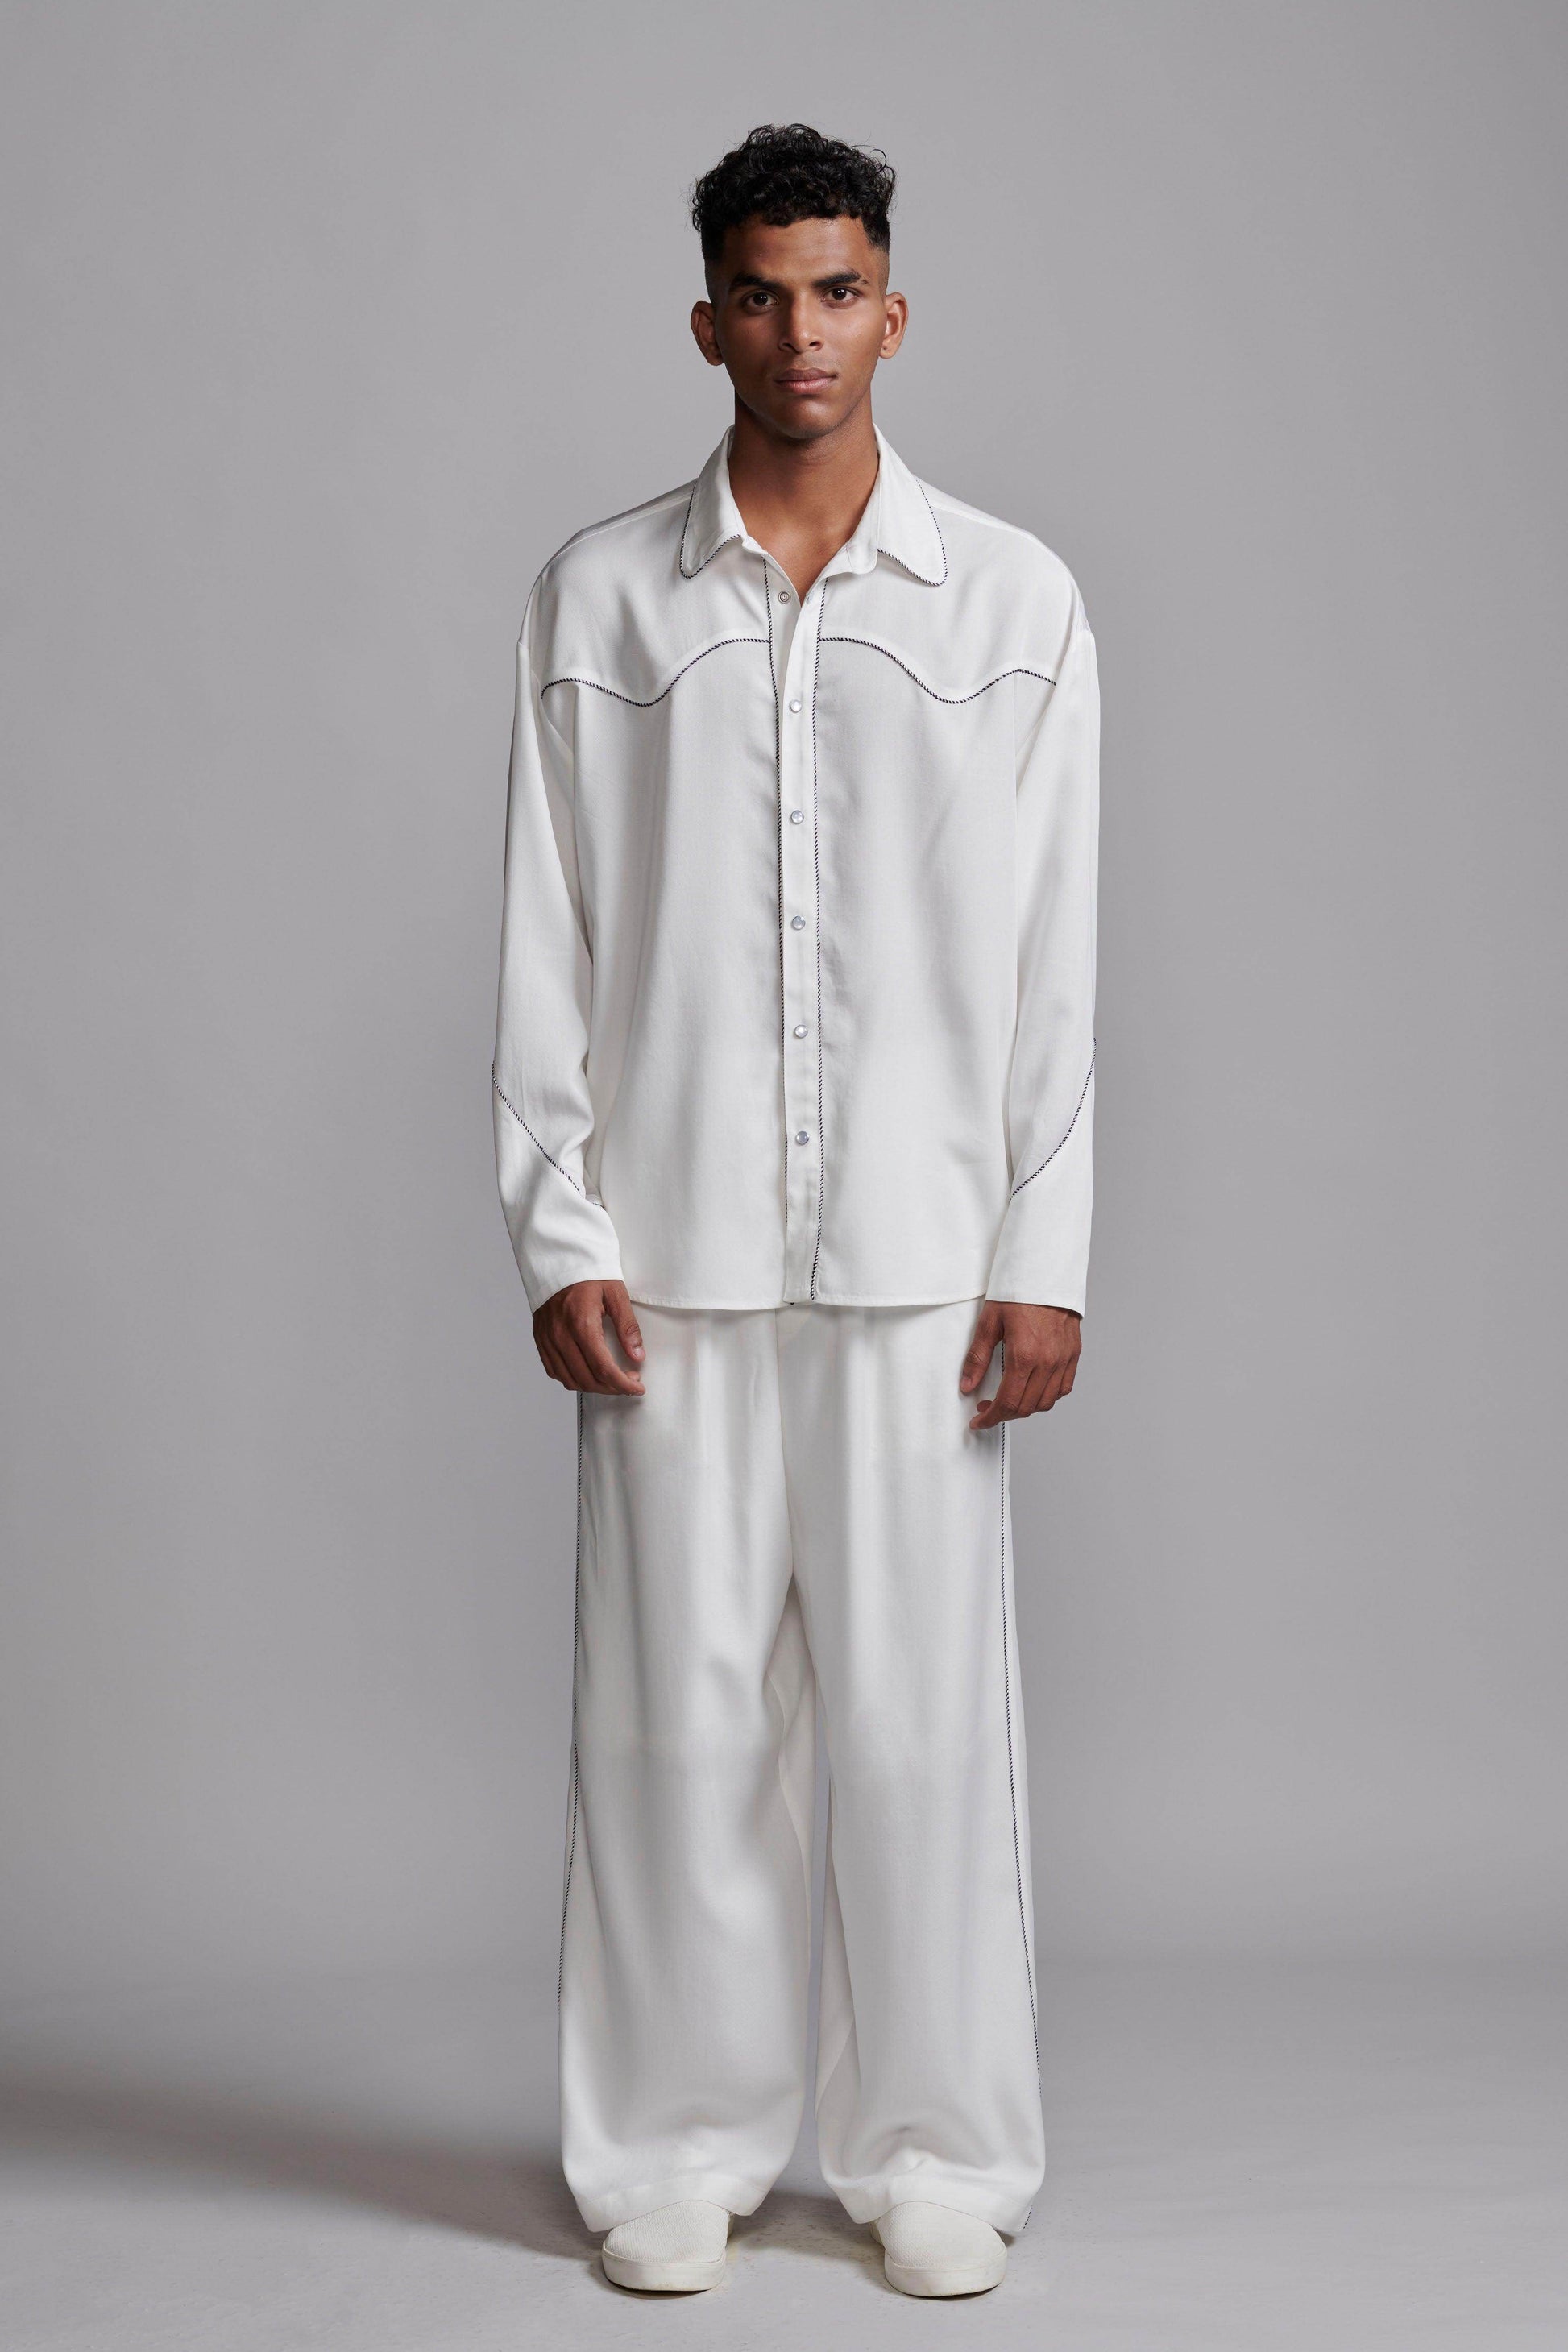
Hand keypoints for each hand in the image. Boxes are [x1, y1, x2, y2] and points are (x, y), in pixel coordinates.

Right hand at [533, 1279, 645, 1395]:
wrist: (559, 1260)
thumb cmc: (588, 1274)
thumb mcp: (616, 1294)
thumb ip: (627, 1327)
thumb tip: (637, 1355)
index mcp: (581, 1323)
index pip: (603, 1367)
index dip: (623, 1384)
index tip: (637, 1388)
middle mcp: (561, 1335)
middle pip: (588, 1378)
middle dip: (612, 1387)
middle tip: (629, 1382)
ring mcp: (548, 1339)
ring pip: (570, 1380)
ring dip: (594, 1387)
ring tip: (611, 1380)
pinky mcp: (541, 1339)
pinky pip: (555, 1371)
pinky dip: (573, 1379)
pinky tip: (587, 1373)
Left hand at [960, 1300, 1080, 1430]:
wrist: (1046, 1273)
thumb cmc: (1018, 1293)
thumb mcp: (989, 1322)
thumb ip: (977, 1358)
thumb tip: (967, 1385)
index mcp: (1024, 1355)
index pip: (1008, 1402)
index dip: (991, 1417)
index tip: (979, 1420)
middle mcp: (1047, 1361)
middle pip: (1026, 1407)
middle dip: (1004, 1414)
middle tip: (987, 1409)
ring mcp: (1063, 1359)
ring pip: (1046, 1402)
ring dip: (1025, 1408)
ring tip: (1009, 1400)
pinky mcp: (1073, 1354)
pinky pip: (1063, 1388)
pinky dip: (1047, 1396)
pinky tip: (1033, 1390)